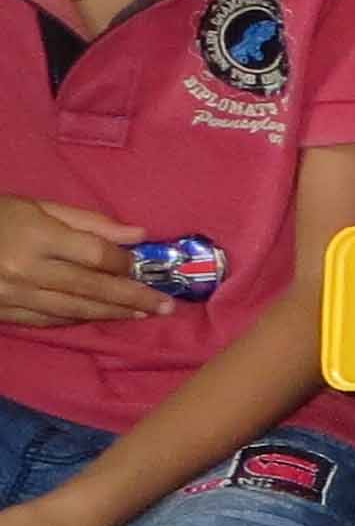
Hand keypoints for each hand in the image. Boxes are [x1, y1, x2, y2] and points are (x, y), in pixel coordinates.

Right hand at [0, 197, 168, 327]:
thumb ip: (87, 221)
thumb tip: (137, 234)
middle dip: (133, 297)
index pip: (95, 255)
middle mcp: (28, 270)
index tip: (145, 265)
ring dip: (112, 313)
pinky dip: (78, 319)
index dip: (124, 262)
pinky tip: (101, 317)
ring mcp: (15, 295)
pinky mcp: (5, 312)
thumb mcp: (36, 205)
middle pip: (92, 288)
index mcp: (37, 237)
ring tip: (144, 314)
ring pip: (74, 309)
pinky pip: (50, 319)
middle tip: (166, 306)